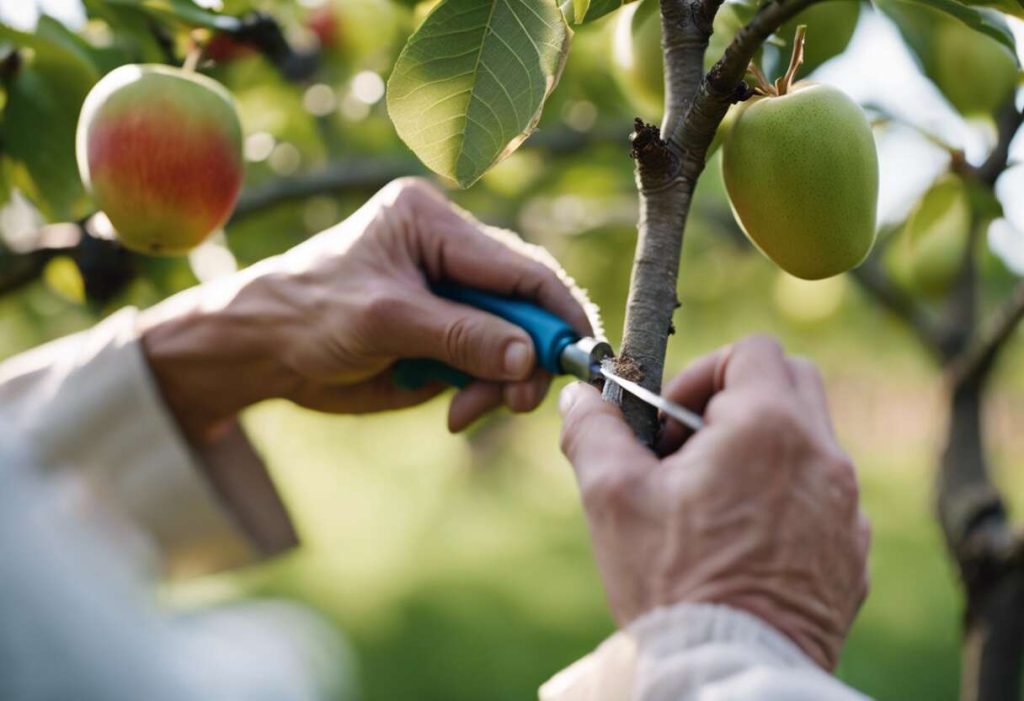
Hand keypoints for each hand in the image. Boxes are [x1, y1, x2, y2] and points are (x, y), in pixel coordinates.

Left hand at [142, 178, 594, 440]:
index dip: (556, 309)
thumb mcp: (385, 320)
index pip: (518, 264)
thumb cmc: (306, 314)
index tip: (583, 354)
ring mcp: (450, 298)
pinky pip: (488, 366)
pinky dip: (482, 393)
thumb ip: (461, 336)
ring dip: (502, 383)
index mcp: (433, 223)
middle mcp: (450, 254)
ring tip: (467, 412)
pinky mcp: (445, 336)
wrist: (260, 351)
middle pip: (524, 303)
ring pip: (512, 341)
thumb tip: (531, 358)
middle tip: (518, 401)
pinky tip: (455, 412)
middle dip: (528, 355)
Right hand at [558, 336, 869, 669]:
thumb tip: (581, 400)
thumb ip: (594, 433)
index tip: (670, 417)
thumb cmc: (673, 583)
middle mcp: (822, 457)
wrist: (730, 671)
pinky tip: (743, 542)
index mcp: (768, 428)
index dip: (703, 371)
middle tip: (691, 447)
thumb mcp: (613, 498)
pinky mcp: (852, 552)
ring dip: (761, 451)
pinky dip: (786, 498)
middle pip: (792, 383)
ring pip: (809, 442)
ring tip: (711, 502)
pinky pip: (823, 498)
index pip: (753, 351)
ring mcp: (848, 507)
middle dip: (738, 400)